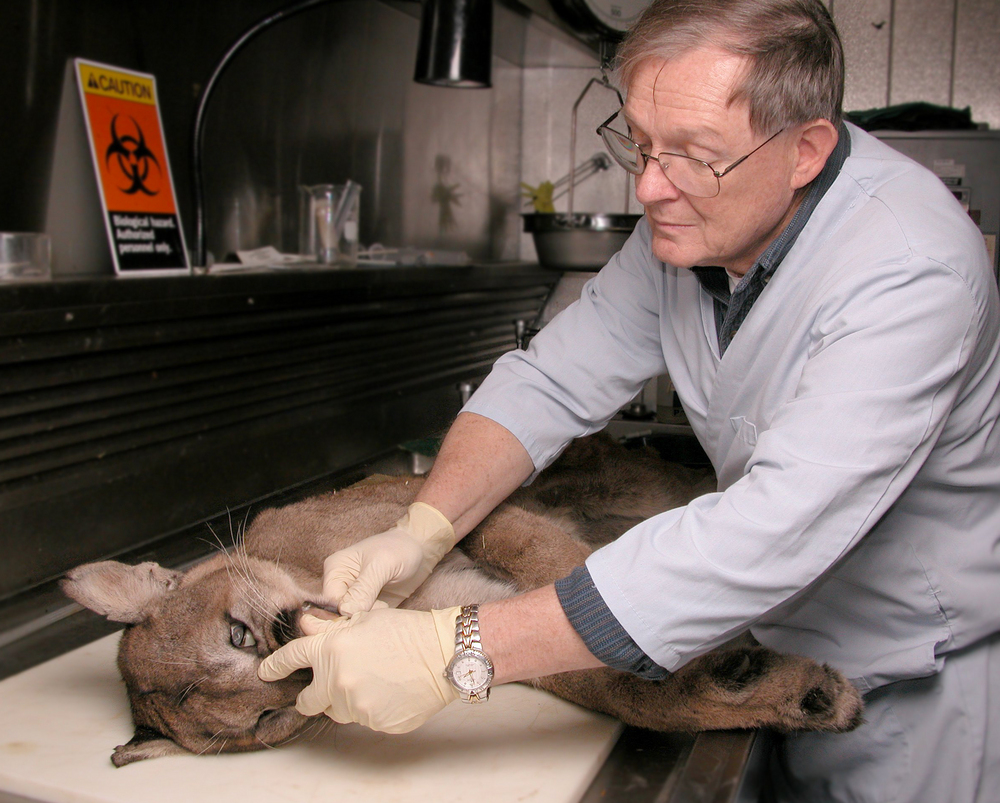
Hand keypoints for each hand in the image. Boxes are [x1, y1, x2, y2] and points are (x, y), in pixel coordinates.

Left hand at [258, 606, 460, 732]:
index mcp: (331, 650)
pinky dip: (373, 708)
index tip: (266, 672)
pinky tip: (391, 692)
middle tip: (323, 689)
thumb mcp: (365, 619)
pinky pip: (365, 720)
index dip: (276, 666)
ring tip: (375, 681)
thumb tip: (305, 625)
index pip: (291, 658)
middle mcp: (337, 681)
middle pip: (309, 700)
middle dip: (311, 696)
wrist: (443, 654)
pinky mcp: (375, 723)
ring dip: (348, 700)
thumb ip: (330, 628)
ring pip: (340, 710)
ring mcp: (356, 706)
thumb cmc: (407, 630)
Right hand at [323, 502, 454, 614]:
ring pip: (350, 619)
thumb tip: (346, 612)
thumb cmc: (399, 549)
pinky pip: (363, 620)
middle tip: (380, 607)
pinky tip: (386, 610)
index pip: (330, 601)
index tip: (370, 607)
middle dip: (358, 615)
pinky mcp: (366, 604)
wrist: (418, 549)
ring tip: (384, 606)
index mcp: (335, 569)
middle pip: (338, 613)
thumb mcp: (382, 565)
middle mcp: (340, 584)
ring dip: (368, 618)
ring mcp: (353, 595)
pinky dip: (374, 620)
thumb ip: (364, 588)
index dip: (346, 610)